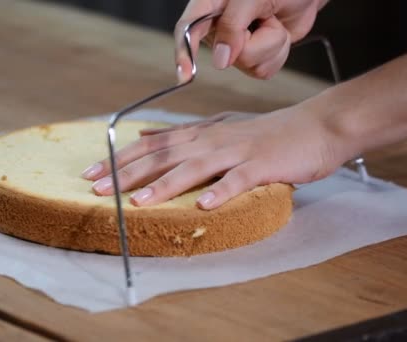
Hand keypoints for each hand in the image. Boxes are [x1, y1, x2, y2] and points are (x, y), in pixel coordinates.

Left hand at [81, 107, 353, 209]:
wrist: (316, 126)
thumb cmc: (266, 133)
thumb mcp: (217, 127)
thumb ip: (181, 134)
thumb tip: (144, 134)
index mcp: (199, 134)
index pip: (151, 145)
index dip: (119, 158)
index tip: (91, 173)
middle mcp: (211, 140)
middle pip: (162, 156)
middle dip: (127, 173)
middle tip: (97, 189)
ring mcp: (236, 152)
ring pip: (193, 168)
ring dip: (163, 185)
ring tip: (137, 202)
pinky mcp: (262, 166)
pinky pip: (238, 180)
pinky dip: (220, 192)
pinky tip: (202, 207)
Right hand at [175, 0, 325, 81]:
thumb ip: (233, 24)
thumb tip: (220, 61)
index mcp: (209, 4)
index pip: (188, 30)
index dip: (184, 53)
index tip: (185, 76)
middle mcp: (218, 27)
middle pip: (226, 55)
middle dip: (253, 41)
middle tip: (265, 16)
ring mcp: (234, 45)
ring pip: (248, 64)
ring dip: (271, 43)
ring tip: (271, 21)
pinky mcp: (253, 58)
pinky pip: (262, 70)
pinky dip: (278, 53)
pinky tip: (276, 33)